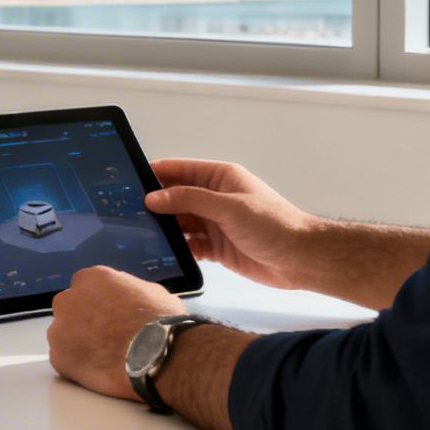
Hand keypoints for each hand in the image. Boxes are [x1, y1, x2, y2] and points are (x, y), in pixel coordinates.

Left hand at [47, 266, 181, 399]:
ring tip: (104, 357)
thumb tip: (127, 295)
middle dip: (83, 322)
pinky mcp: (59, 356)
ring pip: (64, 335)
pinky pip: (64, 360)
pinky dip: (78, 366)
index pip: (85, 288)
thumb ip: (128, 289)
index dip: (98, 304)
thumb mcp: (151, 292)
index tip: (108, 317)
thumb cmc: (160, 324)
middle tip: (105, 337)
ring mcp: (60, 328)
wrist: (157, 357)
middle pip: (70, 310)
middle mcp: (70, 299)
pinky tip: (100, 370)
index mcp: (91, 279)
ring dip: (79, 343)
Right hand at [144, 157, 322, 291]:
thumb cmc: (276, 225)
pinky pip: (188, 245)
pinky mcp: (216, 247)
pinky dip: (176, 249)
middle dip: (154, 204)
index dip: (154, 174)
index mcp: (219, 177)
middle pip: (175, 197)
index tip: (129, 182)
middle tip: (128, 212)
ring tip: (141, 233)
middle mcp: (214, 198)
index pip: (179, 170)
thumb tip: (155, 196)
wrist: (301, 259)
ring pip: (179, 222)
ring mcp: (214, 223)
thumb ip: (189, 200)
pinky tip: (163, 253)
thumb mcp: (228, 206)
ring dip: (164, 228)